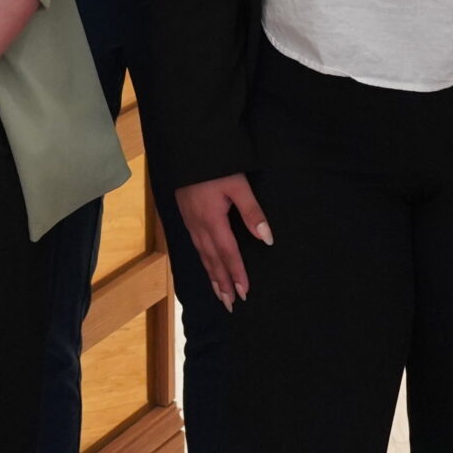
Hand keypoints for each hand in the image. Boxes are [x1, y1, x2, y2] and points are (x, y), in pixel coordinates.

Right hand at [174, 175, 271, 309]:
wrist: (187, 147)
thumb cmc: (215, 165)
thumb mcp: (238, 185)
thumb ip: (252, 212)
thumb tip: (267, 239)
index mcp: (213, 220)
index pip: (228, 253)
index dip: (236, 273)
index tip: (244, 293)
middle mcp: (199, 225)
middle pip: (212, 260)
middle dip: (222, 283)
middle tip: (230, 304)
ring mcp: (190, 221)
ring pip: (202, 255)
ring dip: (212, 275)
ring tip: (220, 293)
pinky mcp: (185, 215)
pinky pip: (195, 245)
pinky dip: (202, 260)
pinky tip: (206, 264)